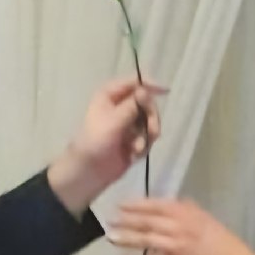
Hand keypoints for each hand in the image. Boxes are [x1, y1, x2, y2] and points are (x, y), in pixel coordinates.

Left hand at [48, 78, 164, 215]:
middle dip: (151, 119)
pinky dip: (144, 146)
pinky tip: (134, 155)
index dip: (150, 86)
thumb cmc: (95, 143)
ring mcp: (128, 122)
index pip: (134, 82)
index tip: (165, 91)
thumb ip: (133, 105)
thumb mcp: (114, 121)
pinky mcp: (133, 138)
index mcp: (110, 95)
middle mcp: (120, 105)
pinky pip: (148, 136)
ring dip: (148, 135)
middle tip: (152, 132)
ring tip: (138, 148)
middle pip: (147, 103)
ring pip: (150, 121)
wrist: (89, 172)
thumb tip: (146, 90)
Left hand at [110, 198, 254, 254]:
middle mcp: (180, 226)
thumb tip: (168, 206)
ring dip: (128, 239)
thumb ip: (186, 211)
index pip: (156, 205)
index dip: (136, 205)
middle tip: (110, 220)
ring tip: (111, 237)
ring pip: (147, 240)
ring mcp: (177, 246)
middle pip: (147, 221)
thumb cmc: (224, 241)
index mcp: (187, 212)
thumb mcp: (205, 218)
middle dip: (126, 220)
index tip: (120, 205)